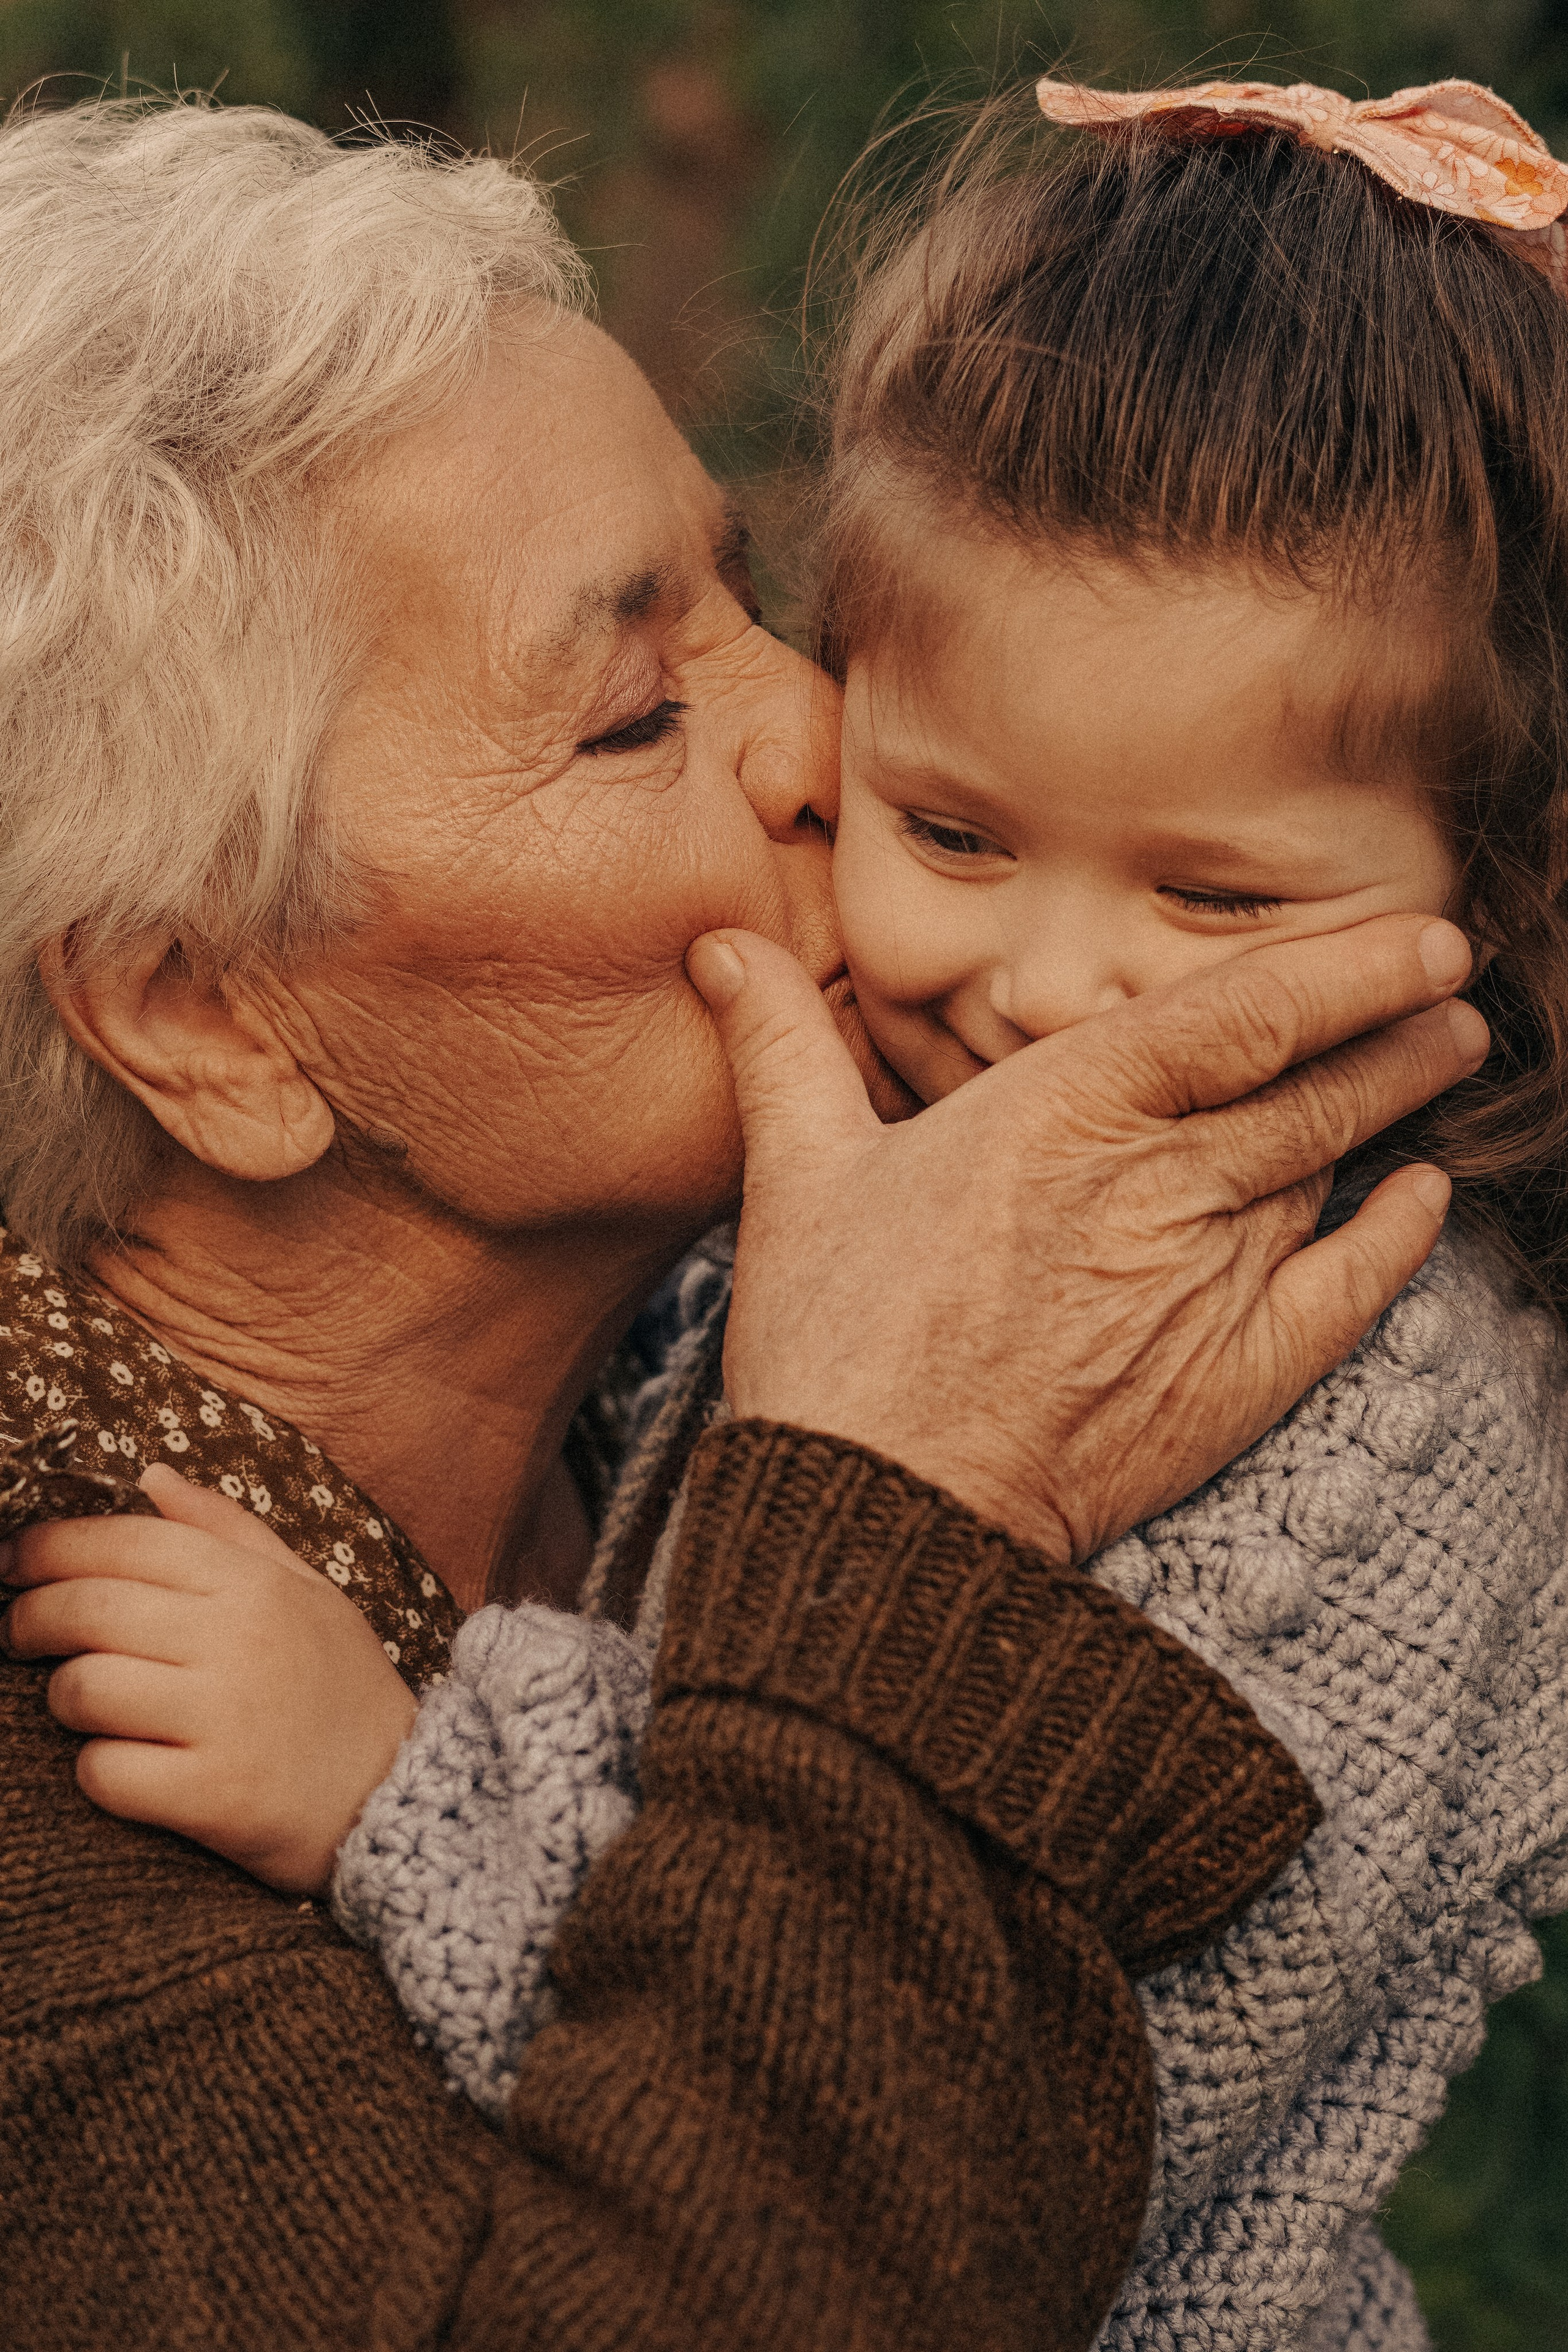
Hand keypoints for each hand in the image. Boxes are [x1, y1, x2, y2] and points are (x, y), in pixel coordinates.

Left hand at [0, 1465, 416, 1894]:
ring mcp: (225, 1718)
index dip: (50, 1545)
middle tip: (19, 1633)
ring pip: (82, 1690)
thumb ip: (228, 1529)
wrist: (403, 1795)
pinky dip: (97, 1772)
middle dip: (29, 1619)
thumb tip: (150, 1476)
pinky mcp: (213, 1794)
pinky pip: (104, 1773)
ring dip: (66, 1699)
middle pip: (86, 1609)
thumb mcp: (305, 1590)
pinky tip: (124, 1766)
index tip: (13, 1560)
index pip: (126, 1540)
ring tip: (84, 1703)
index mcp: (254, 1584)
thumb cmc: (341, 1688)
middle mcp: (238, 1640)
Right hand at [686, 914, 1486, 1562]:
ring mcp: (1206, 1282)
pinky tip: (1425, 1196)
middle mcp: (1156, 1185)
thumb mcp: (796, 1173)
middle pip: (1309, 1090)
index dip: (1344, 969)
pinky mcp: (1233, 1376)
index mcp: (1062, 1112)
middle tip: (1454, 992)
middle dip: (1395, 1033)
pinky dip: (1397, 1237)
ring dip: (1397, 1109)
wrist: (880, 1512)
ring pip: (1325, 1172)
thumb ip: (785, 1044)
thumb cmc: (835, 1339)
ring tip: (1447, 1056)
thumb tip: (720, 944)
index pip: (1239, 1015)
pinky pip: (1346, 1289)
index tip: (1418, 936)